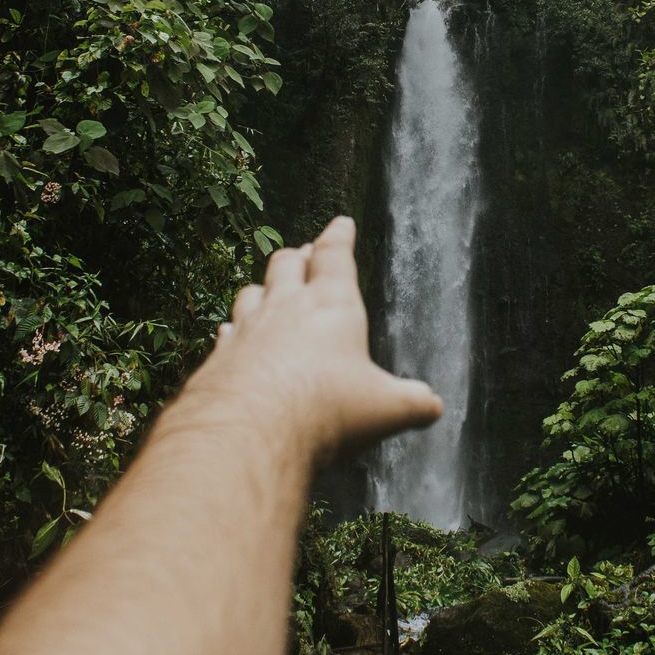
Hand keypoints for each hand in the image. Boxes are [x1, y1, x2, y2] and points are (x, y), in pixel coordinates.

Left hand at [191, 216, 442, 463]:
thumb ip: (412, 403)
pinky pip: (227, 331)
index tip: (341, 223)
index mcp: (331, 306)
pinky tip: (229, 332)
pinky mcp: (220, 357)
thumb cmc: (324, 408)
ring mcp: (248, 329)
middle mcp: (286, 307)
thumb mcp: (386, 409)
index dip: (339, 237)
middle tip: (304, 253)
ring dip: (263, 287)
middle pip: (287, 265)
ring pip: (252, 292)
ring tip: (268, 289)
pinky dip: (232, 327)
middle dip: (298, 256)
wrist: (249, 432)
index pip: (335, 257)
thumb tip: (433, 406)